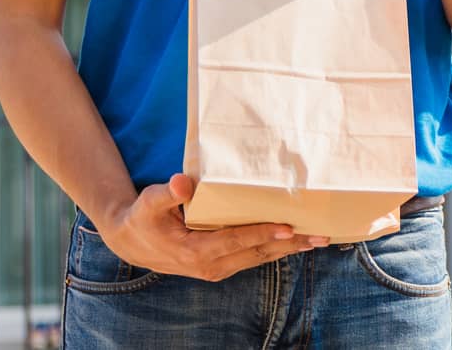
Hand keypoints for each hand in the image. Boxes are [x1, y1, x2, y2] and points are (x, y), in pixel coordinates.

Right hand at [93, 174, 326, 282]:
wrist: (131, 243)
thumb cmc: (142, 219)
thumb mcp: (148, 203)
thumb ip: (166, 194)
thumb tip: (183, 183)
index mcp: (194, 251)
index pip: (236, 241)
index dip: (262, 233)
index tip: (288, 227)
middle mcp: (210, 265)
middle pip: (256, 253)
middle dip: (289, 244)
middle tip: (320, 235)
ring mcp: (217, 268)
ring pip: (259, 258)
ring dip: (288, 249)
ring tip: (318, 240)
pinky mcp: (221, 266)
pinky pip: (253, 258)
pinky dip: (276, 250)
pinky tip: (295, 242)